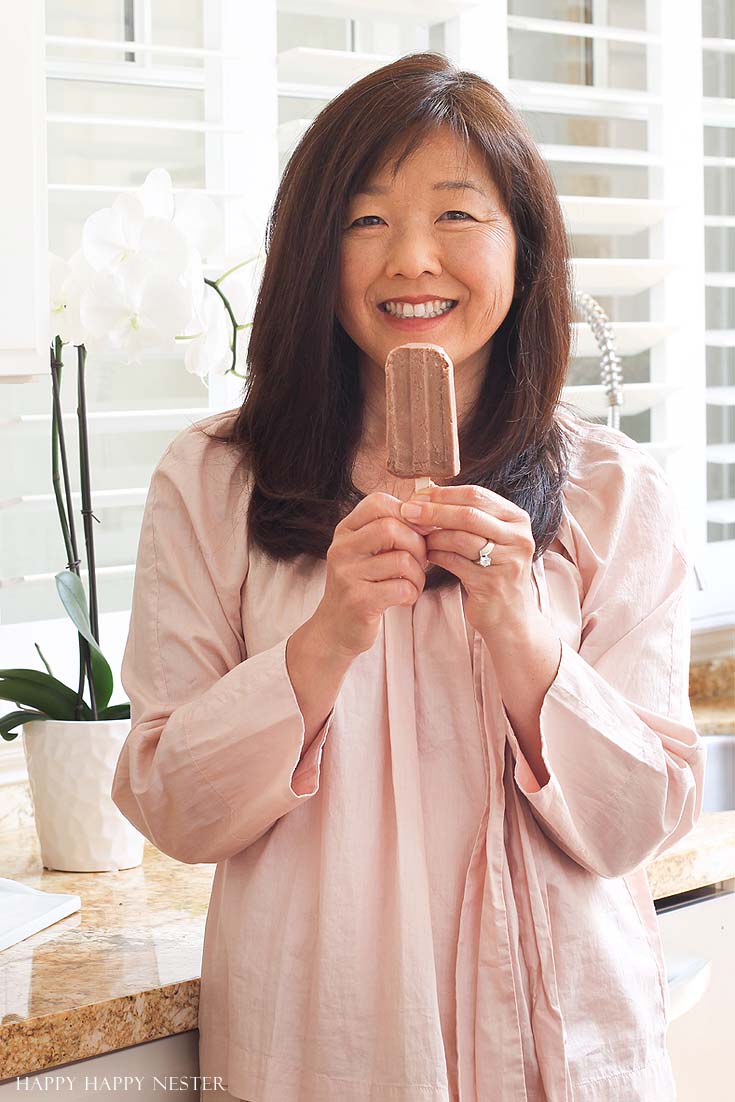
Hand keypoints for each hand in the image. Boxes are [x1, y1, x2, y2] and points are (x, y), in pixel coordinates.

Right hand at [314, 492, 428, 658]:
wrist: (335, 628)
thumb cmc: (362, 585)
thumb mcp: (368, 551)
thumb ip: (390, 531)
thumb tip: (430, 516)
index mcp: (345, 531)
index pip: (378, 502)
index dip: (407, 513)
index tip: (419, 532)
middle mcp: (342, 549)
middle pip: (392, 528)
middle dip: (418, 546)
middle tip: (419, 563)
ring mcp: (347, 575)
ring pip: (402, 560)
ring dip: (418, 575)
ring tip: (412, 584)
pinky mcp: (359, 601)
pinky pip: (402, 588)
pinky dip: (412, 593)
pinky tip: (404, 598)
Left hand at [399, 484, 536, 635]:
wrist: (508, 616)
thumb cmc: (491, 570)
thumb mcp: (487, 538)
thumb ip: (466, 515)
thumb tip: (427, 490)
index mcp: (517, 518)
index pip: (476, 495)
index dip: (443, 494)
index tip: (417, 495)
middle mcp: (518, 537)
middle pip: (469, 514)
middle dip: (433, 511)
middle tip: (407, 511)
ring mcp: (508, 560)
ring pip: (460, 539)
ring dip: (432, 536)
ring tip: (415, 537)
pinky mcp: (492, 583)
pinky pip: (456, 562)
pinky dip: (436, 556)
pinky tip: (426, 556)